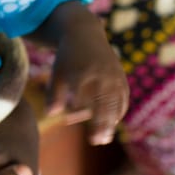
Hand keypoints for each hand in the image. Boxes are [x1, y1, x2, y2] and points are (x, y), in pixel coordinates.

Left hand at [47, 12, 128, 145]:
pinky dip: (119, 110)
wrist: (84, 33)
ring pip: (116, 103)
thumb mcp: (57, 73)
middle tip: (97, 141)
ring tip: (105, 137)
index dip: (85, 118)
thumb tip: (51, 114)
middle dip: (102, 125)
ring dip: (112, 121)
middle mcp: (101, 75)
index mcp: (82, 74)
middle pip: (105, 105)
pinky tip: (112, 122)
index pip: (85, 101)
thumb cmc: (67, 57)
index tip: (85, 133)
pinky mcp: (120, 76)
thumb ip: (54, 94)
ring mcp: (113, 75)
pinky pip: (123, 97)